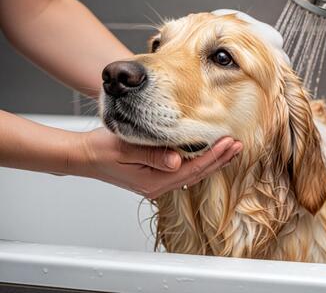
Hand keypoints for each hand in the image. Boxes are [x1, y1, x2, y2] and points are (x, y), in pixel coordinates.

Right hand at [74, 128, 241, 197]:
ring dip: (212, 161)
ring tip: (230, 149)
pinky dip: (199, 161)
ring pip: (193, 173)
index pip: (192, 169)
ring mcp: (158, 182)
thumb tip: (176, 161)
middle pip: (197, 174)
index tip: (229, 142)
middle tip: (238, 145)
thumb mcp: (124, 149)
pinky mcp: (156, 175)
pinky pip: (184, 171)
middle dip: (220, 159)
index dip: (213, 156)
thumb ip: (151, 156)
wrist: (85, 156)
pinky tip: (207, 154)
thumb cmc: (101, 149)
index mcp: (153, 181)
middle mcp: (159, 185)